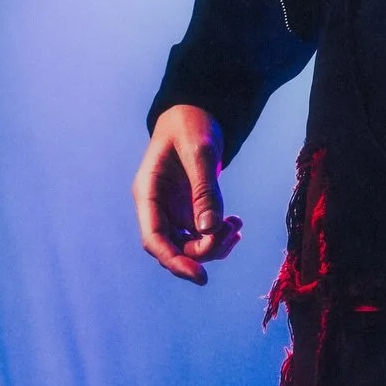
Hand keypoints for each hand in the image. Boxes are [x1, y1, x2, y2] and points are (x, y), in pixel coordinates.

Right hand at [131, 104, 241, 283]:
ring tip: (236, 226)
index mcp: (148, 192)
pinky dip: (218, 236)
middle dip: (202, 251)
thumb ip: (205, 190)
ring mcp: (173, 209)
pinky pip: (201, 235)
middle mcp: (158, 206)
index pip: (154, 239)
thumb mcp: (200, 151)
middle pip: (173, 247)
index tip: (200, 276)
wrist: (196, 109)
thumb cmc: (191, 124)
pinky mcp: (189, 209)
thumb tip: (209, 230)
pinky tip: (235, 224)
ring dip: (214, 246)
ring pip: (189, 245)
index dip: (174, 261)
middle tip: (231, 233)